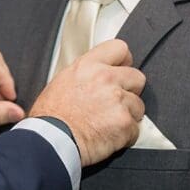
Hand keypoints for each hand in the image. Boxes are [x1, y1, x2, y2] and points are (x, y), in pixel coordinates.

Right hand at [30, 39, 144, 166]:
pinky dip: (125, 136)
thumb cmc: (51, 116)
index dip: (123, 62)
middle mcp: (105, 78)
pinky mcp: (124, 123)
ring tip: (107, 123)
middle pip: (137, 77)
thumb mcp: (62, 81)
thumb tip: (95, 76)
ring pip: (138, 106)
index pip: (120, 49)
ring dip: (127, 116)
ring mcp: (117, 101)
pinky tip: (108, 136)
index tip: (121, 71)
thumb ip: (85, 74)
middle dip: (130, 91)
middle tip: (116, 102)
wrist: (51, 140)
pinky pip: (135, 130)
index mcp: (88, 65)